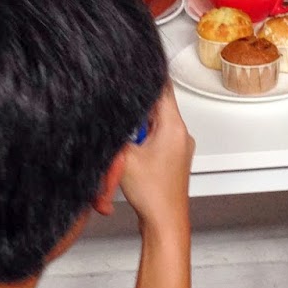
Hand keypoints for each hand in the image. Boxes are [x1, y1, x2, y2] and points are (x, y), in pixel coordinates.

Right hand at [120, 83, 193, 237]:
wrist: (164, 223)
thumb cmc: (153, 195)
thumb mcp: (124, 156)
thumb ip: (115, 130)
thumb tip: (106, 114)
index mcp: (174, 127)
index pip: (162, 87)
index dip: (146, 74)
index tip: (135, 64)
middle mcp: (181, 134)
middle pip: (157, 105)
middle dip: (136, 107)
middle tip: (123, 120)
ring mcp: (179, 146)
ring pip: (155, 122)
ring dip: (138, 126)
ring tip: (128, 144)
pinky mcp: (173, 158)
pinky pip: (156, 137)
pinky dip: (142, 139)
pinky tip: (132, 153)